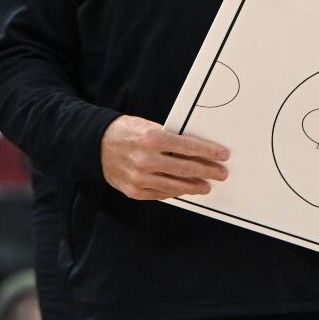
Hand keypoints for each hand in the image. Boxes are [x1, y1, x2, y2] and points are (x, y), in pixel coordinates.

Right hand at [101, 115, 229, 200]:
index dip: (209, 151)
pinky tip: (185, 189)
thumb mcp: (149, 126)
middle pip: (185, 167)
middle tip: (221, 173)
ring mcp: (139, 177)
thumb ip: (170, 138)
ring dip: (194, 186)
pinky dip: (175, 192)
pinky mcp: (133, 191)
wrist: (95, 144)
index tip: (223, 155)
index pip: (188, 146)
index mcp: (152, 138)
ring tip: (206, 185)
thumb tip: (197, 149)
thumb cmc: (127, 131)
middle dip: (207, 171)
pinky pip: (161, 194)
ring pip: (175, 185)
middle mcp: (145, 159)